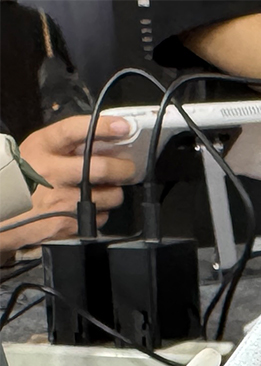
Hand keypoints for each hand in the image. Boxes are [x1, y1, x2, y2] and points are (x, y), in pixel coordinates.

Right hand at [0, 115, 134, 250]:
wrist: (2, 214)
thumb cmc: (21, 179)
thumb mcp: (36, 153)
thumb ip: (65, 147)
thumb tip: (104, 142)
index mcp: (42, 148)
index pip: (74, 130)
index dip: (102, 127)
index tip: (123, 126)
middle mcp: (52, 173)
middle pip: (102, 168)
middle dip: (124, 168)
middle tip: (128, 168)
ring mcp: (62, 200)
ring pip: (110, 195)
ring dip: (114, 193)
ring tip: (104, 190)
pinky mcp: (70, 224)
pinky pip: (102, 217)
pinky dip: (101, 212)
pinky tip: (88, 208)